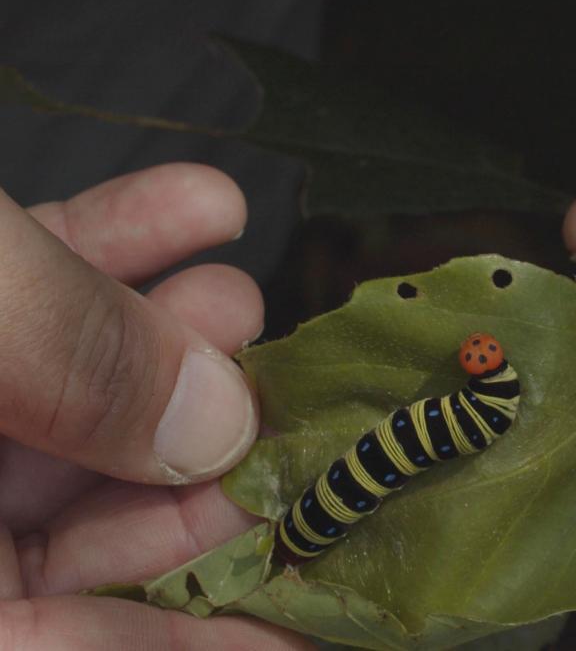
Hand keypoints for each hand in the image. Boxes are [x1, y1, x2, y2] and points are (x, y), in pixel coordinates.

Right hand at [0, 165, 308, 647]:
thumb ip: (59, 357)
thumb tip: (211, 425)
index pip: (50, 648)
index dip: (187, 641)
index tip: (308, 618)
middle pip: (63, 530)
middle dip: (189, 452)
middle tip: (280, 404)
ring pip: (51, 410)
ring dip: (160, 344)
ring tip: (237, 294)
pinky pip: (20, 314)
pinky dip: (101, 258)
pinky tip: (194, 207)